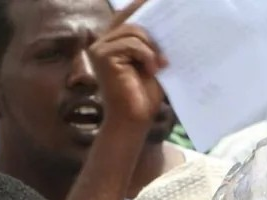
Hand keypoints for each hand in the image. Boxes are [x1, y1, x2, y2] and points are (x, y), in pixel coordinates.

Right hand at [88, 0, 167, 125]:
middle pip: (132, 20)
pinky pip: (131, 43)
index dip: (140, 5)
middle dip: (153, 31)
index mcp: (113, 42)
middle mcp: (102, 42)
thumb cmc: (144, 96)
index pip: (127, 15)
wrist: (134, 120)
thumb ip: (153, 42)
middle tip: (166, 48)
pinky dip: (146, 54)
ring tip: (159, 65)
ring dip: (151, 47)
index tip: (156, 0)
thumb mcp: (152, 62)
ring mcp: (99, 48)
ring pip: (134, 30)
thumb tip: (167, 19)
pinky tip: (151, 69)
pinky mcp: (102, 55)